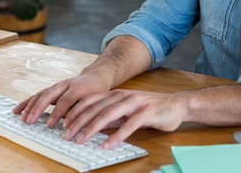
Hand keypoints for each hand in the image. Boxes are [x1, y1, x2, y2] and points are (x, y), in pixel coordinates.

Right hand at [13, 73, 109, 127]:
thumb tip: (72, 125)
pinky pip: (37, 95)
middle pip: (48, 95)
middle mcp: (65, 85)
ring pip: (41, 94)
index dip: (57, 113)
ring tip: (21, 118)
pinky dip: (27, 102)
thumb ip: (83, 111)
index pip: (65, 100)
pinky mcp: (52, 88)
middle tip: (30, 121)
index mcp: (77, 88)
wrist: (95, 77)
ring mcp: (57, 86)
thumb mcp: (95, 101)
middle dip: (38, 109)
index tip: (50, 124)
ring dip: (30, 106)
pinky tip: (17, 110)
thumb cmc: (96, 92)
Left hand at [61, 89, 187, 148]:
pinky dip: (116, 136)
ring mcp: (134, 103)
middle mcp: (123, 96)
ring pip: (108, 115)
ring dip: (92, 128)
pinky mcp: (146, 113)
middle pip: (95, 108)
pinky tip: (107, 145)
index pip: (90, 101)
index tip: (63, 124)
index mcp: (116, 94)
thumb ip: (112, 115)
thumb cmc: (151, 109)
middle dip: (78, 122)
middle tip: (66, 135)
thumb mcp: (127, 109)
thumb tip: (92, 125)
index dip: (75, 112)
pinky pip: (128, 125)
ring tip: (81, 140)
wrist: (177, 104)